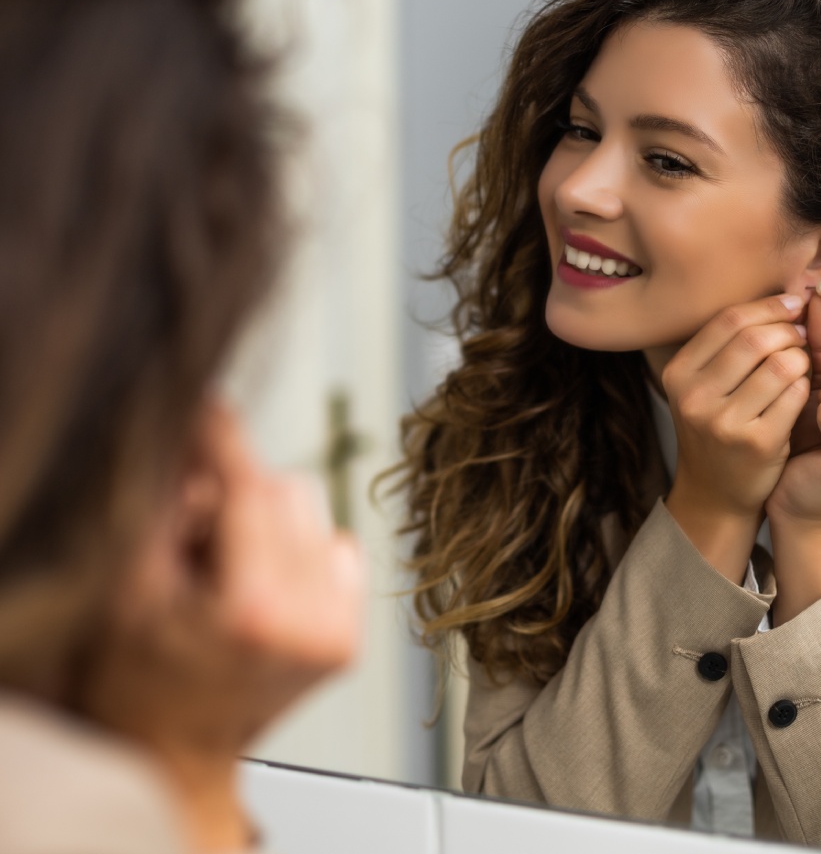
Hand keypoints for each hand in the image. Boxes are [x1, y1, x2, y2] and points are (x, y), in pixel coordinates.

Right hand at [82, 401, 364, 850]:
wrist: (178, 754)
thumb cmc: (143, 683)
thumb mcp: (131, 590)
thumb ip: (164, 509)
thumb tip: (195, 438)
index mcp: (254, 609)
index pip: (250, 488)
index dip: (226, 440)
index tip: (212, 406)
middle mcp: (311, 618)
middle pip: (287, 492)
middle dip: (238, 492)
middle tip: (197, 529)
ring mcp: (338, 629)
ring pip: (314, 513)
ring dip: (268, 518)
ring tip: (227, 566)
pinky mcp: (350, 635)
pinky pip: (336, 547)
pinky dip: (300, 548)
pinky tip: (263, 582)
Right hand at [661, 294, 809, 579]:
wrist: (715, 492)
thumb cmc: (718, 427)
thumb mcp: (704, 385)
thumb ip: (731, 344)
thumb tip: (787, 295)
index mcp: (678, 373)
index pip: (729, 320)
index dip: (769, 306)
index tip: (794, 305)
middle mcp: (694, 396)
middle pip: (755, 338)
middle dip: (789, 331)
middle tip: (802, 337)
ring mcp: (723, 421)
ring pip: (780, 363)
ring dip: (802, 358)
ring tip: (802, 365)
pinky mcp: (756, 442)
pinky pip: (795, 394)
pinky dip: (806, 386)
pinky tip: (803, 392)